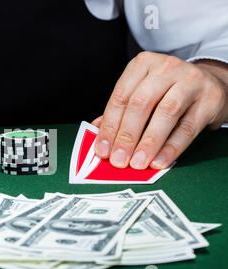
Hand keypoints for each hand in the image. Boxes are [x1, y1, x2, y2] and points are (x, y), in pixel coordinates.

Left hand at [93, 52, 227, 169]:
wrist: (211, 83)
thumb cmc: (167, 91)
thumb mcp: (143, 93)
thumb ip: (121, 112)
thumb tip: (98, 135)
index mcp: (143, 64)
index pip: (120, 98)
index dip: (109, 126)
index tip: (102, 150)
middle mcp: (166, 68)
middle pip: (140, 104)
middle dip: (126, 136)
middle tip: (118, 159)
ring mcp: (191, 81)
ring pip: (165, 114)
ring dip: (148, 142)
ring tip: (137, 163)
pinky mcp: (210, 99)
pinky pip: (188, 127)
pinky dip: (171, 147)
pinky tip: (159, 161)